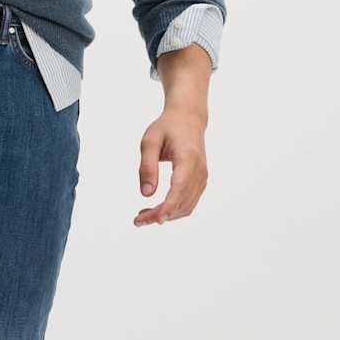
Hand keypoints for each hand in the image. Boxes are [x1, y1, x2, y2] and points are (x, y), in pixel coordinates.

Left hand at [134, 102, 208, 226]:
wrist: (189, 118)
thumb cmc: (167, 127)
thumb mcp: (149, 141)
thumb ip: (147, 167)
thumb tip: (146, 194)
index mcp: (187, 158)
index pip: (179, 187)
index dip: (169, 206)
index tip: (156, 219)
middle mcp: (199, 170)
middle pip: (181, 201)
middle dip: (160, 215)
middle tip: (138, 220)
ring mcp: (202, 177)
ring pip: (186, 206)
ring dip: (166, 215)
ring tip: (143, 216)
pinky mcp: (200, 181)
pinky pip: (188, 202)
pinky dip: (173, 210)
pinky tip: (156, 210)